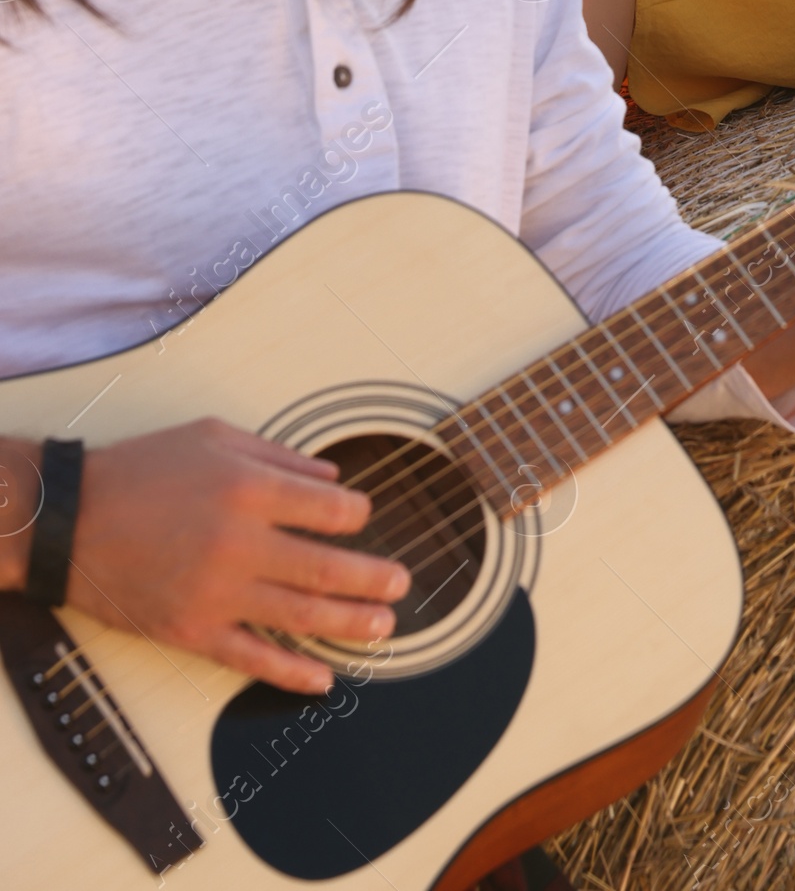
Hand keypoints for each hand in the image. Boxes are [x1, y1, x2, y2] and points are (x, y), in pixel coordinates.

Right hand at [68, 419, 407, 694]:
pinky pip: (252, 659)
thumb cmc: (142, 470)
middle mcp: (240, 543)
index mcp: (249, 488)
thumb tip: (332, 479)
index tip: (364, 519)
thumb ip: (279, 456)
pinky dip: (291, 673)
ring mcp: (217, 593)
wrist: (71, 520)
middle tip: (402, 583)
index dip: (358, 516)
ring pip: (300, 617)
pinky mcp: (192, 631)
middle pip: (326, 568)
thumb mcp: (214, 438)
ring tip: (383, 627)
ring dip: (349, 625)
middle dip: (373, 579)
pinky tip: (322, 678)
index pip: (330, 510)